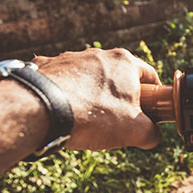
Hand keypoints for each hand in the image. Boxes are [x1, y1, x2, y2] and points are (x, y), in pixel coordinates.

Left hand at [33, 48, 161, 150]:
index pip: (149, 76)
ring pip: (89, 77)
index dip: (153, 95)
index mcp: (125, 62)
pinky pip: (61, 80)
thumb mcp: (135, 131)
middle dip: (119, 96)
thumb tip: (152, 137)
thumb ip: (152, 133)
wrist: (40, 110)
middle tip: (117, 119)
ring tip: (86, 119)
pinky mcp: (45, 66)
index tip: (149, 111)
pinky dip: (65, 93)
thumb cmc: (93, 116)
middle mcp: (98, 54)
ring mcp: (69, 58)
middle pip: (117, 76)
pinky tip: (62, 111)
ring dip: (92, 94)